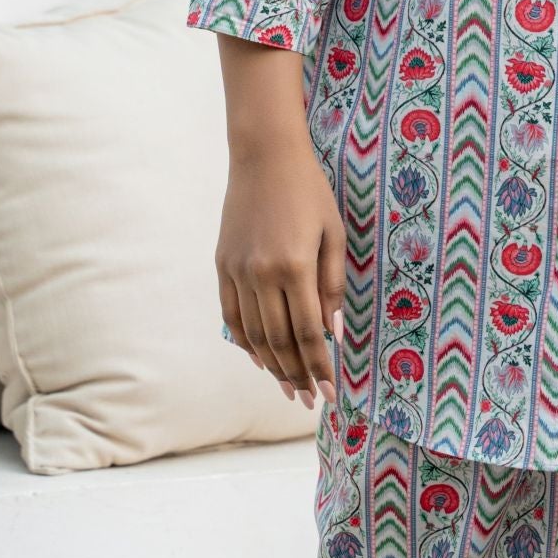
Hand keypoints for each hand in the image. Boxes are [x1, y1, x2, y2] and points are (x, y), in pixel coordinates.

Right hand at [215, 41, 343, 404]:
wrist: (264, 157)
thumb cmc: (309, 192)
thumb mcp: (334, 235)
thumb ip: (334, 286)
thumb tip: (335, 334)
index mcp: (295, 267)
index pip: (308, 333)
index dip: (320, 367)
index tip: (330, 393)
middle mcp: (262, 274)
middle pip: (279, 342)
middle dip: (297, 376)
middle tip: (310, 401)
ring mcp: (237, 271)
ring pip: (253, 335)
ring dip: (272, 366)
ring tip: (289, 388)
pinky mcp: (221, 265)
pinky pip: (231, 315)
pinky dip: (244, 341)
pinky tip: (260, 358)